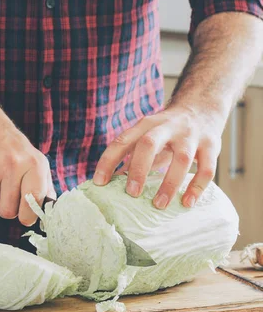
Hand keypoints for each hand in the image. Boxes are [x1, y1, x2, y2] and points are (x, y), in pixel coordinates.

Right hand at [0, 106, 55, 224]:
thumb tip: (48, 212)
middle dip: (7, 210)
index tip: (25, 218)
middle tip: (7, 196)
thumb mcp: (37, 163)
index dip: (28, 216)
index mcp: (33, 164)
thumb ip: (45, 189)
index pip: (32, 201)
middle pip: (8, 211)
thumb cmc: (16, 152)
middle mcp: (12, 163)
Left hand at [93, 105, 222, 208]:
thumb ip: (130, 156)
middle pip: (150, 144)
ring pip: (182, 158)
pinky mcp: (211, 145)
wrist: (202, 107)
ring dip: (170, 184)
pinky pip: (206, 168)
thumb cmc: (167, 130)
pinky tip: (187, 203)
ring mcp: (191, 136)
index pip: (122, 140)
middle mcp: (167, 127)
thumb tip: (108, 182)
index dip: (109, 161)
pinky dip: (197, 187)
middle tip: (132, 194)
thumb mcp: (147, 136)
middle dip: (139, 169)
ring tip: (159, 205)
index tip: (99, 182)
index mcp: (146, 124)